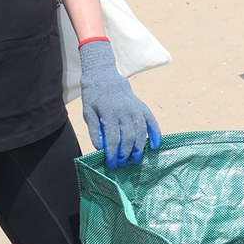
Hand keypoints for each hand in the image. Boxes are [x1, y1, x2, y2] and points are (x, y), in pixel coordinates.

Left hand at [79, 38, 160, 168]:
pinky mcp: (142, 107)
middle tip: (121, 165)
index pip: (113, 139)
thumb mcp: (88, 113)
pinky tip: (155, 146)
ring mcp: (135, 109)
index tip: (111, 164)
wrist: (105, 77)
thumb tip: (100, 148)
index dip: (112, 154)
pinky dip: (155, 134)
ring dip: (139, 149)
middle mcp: (124, 112)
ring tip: (135, 161)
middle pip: (128, 138)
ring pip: (140, 132)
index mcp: (109, 114)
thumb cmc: (94, 98)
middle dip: (125, 154)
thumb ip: (94, 130)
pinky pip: (152, 122)